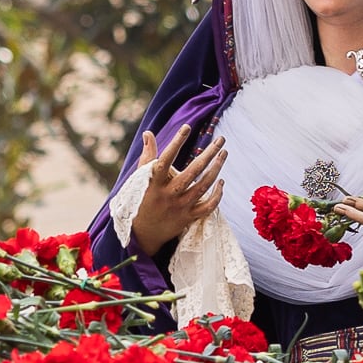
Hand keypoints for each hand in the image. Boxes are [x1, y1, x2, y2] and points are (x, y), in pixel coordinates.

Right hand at [125, 125, 227, 259]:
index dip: (176, 143)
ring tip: (223, 153)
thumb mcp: (139, 179)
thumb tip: (148, 133)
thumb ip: (147, 155)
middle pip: (192, 171)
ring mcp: (179, 207)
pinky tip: (222, 182)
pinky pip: (208, 207)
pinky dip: (217, 195)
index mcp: (153, 183)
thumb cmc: (140, 201)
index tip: (187, 127)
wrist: (143, 235)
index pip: (165, 160)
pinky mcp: (187, 218)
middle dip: (209, 154)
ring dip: (216, 169)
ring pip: (203, 187)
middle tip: (221, 139)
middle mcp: (167, 195)